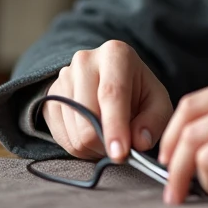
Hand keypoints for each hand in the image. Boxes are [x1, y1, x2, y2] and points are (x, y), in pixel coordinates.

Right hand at [43, 40, 173, 162]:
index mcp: (115, 54)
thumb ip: (153, 122)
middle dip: (106, 143)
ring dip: (94, 147)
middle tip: (121, 148)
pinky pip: (61, 137)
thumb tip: (138, 142)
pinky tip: (92, 133)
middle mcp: (84, 61)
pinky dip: (79, 146)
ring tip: (108, 136)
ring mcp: (63, 78)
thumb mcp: (157, 103)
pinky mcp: (50, 97)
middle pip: (88, 116)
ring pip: (74, 131)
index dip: (115, 127)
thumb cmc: (138, 92)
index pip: (112, 93)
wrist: (110, 81)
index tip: (119, 153)